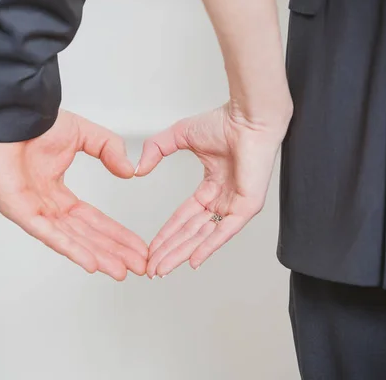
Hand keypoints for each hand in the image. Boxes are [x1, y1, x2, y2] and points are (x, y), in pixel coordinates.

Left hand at [0, 110, 147, 280]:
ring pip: (70, 239)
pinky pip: (48, 233)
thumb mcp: (83, 134)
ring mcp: (31, 210)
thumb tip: (129, 171)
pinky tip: (91, 262)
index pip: (92, 219)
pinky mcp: (18, 210)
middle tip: (137, 267)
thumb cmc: (36, 121)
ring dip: (97, 256)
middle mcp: (45, 205)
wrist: (10, 111)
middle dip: (113, 251)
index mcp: (56, 191)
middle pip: (85, 235)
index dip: (116, 234)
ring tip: (120, 270)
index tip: (137, 247)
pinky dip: (70, 248)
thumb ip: (109, 149)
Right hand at [137, 102, 288, 277]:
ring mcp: (235, 205)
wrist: (247, 117)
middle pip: (190, 233)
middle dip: (169, 251)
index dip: (165, 234)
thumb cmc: (223, 121)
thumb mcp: (179, 136)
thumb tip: (138, 169)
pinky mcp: (247, 207)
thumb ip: (156, 150)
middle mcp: (222, 199)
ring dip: (181, 253)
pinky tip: (192, 261)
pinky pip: (224, 231)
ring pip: (203, 236)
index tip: (150, 249)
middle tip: (151, 269)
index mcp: (211, 187)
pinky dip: (208, 246)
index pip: (183, 217)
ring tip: (162, 269)